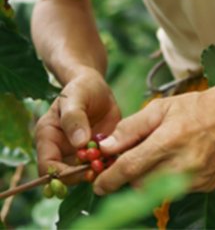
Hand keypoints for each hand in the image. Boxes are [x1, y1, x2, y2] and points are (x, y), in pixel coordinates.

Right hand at [35, 68, 120, 183]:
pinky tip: (119, 157)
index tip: (84, 169)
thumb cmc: (81, 88)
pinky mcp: (96, 152)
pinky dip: (110, 166)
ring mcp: (79, 152)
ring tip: (112, 159)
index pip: (48, 166)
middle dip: (84, 174)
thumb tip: (79, 143)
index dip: (63, 174)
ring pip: (86, 173)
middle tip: (102, 166)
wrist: (96, 88)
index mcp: (49, 137)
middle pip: (67, 175)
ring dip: (98, 172)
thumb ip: (74, 118)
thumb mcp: (75, 97)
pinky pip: (101, 166)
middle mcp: (62, 148)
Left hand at [93, 86, 214, 194]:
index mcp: (169, 141)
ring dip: (144, 177)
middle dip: (127, 175)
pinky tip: (170, 161)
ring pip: (155, 189)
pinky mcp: (204, 185)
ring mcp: (196, 179)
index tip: (98, 184)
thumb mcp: (159, 108)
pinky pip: (173, 189)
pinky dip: (163, 178)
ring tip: (152, 156)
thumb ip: (130, 128)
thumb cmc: (193, 108)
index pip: (130, 167)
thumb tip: (106, 146)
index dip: (110, 178)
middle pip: (140, 183)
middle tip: (127, 160)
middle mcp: (183, 165)